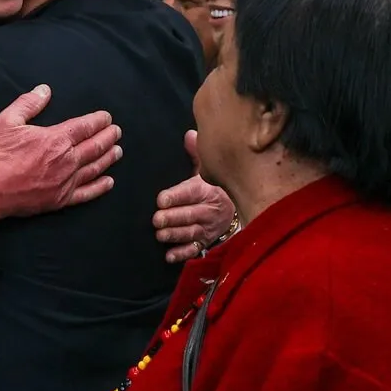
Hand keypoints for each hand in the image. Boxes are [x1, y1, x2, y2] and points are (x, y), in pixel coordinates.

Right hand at [0, 84, 121, 220]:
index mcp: (56, 139)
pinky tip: (109, 182)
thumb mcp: (9, 121)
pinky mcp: (62, 199)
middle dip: (108, 137)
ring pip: (95, 168)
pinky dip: (100, 187)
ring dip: (109, 158)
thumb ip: (28, 103)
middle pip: (95, 146)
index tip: (107, 118)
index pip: (85, 127)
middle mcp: (66, 160)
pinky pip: (87, 193)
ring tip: (118, 151)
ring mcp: (66, 181)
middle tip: (116, 132)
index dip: (99, 121)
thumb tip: (44, 90)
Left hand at [152, 130, 235, 262]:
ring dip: (175, 235)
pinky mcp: (205, 243)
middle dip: (173, 218)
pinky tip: (169, 255)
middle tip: (156, 220)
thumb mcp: (206, 170)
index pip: (192, 192)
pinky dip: (182, 254)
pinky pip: (194, 250)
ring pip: (191, 233)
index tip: (161, 199)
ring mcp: (207, 229)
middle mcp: (209, 211)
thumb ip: (195, 155)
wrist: (234, 211)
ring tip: (160, 235)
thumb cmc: (213, 188)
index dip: (177, 196)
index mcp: (208, 191)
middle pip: (191, 215)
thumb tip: (190, 134)